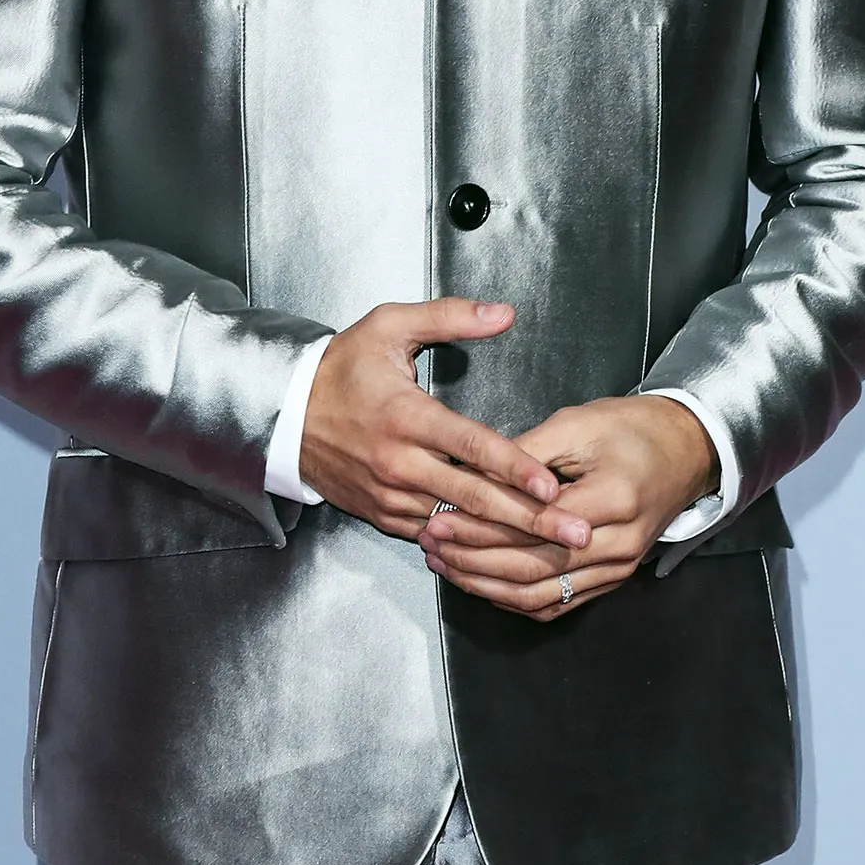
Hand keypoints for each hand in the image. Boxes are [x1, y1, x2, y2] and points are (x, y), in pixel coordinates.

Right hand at [300, 299, 593, 549]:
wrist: (286, 413)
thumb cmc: (343, 366)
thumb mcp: (390, 326)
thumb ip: (450, 317)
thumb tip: (503, 314)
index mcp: (406, 416)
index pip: (471, 446)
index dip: (514, 467)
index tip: (552, 485)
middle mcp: (399, 462)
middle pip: (475, 497)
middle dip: (531, 519)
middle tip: (578, 532)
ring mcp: (390, 495)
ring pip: (458, 523)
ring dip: (506, 537)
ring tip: (556, 550)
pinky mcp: (382, 514)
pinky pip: (432, 533)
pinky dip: (467, 542)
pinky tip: (505, 550)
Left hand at [417, 394, 717, 621]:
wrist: (685, 451)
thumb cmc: (629, 428)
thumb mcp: (577, 424)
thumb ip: (526, 455)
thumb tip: (471, 475)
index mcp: (612, 500)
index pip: (533, 524)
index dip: (481, 524)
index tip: (439, 517)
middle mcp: (618, 545)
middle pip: (533, 566)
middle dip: (474, 557)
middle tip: (430, 543)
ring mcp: (617, 570)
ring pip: (541, 594)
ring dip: (487, 584)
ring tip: (444, 564)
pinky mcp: (612, 580)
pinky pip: (558, 602)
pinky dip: (515, 599)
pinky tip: (481, 582)